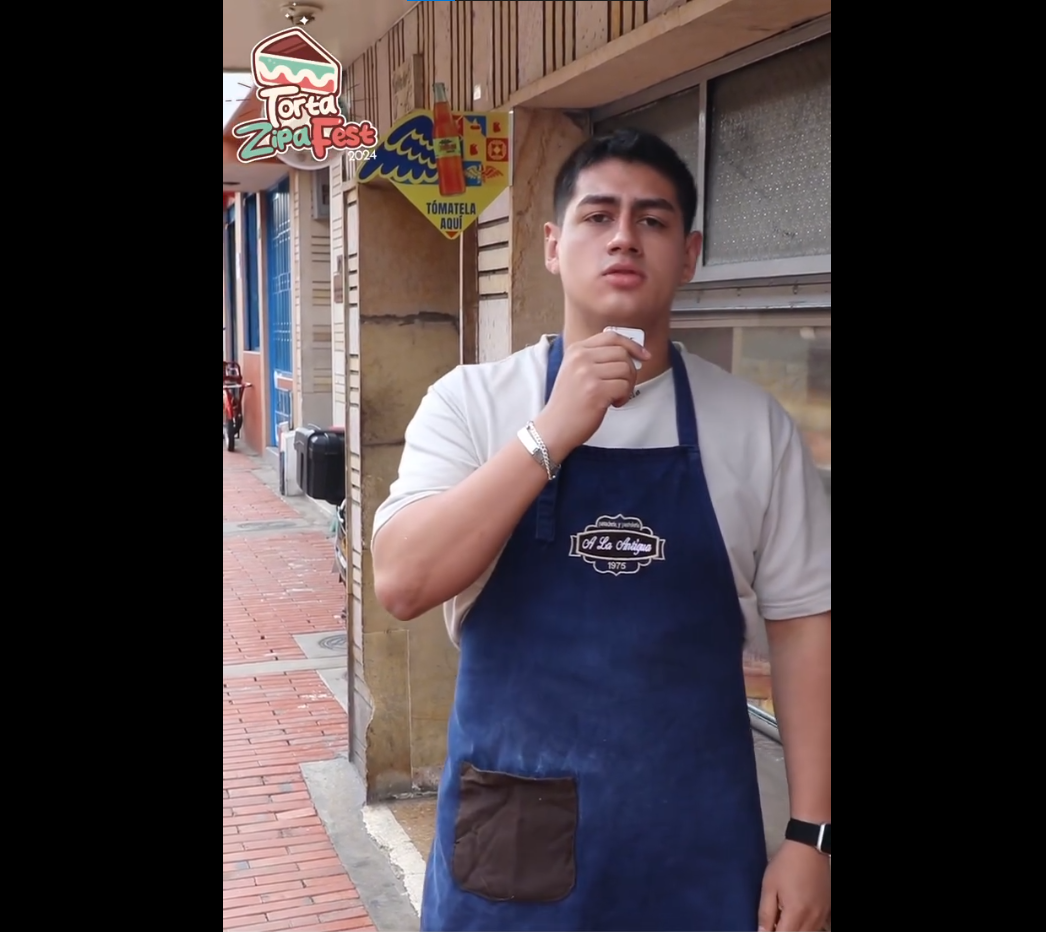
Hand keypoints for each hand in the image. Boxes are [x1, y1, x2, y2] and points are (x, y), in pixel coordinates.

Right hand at [532, 332, 649, 460]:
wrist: (554, 427)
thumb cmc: (569, 403)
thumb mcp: (576, 371)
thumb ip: (597, 359)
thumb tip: (631, 354)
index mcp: (576, 350)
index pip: (611, 337)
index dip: (632, 345)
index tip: (644, 356)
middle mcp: (580, 358)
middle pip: (622, 353)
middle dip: (630, 371)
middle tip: (622, 386)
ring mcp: (587, 373)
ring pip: (626, 369)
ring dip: (627, 386)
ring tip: (615, 397)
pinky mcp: (595, 390)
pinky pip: (624, 386)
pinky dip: (624, 397)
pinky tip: (612, 404)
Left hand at [758, 841, 830, 930]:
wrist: (808, 847)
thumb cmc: (785, 865)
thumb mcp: (769, 886)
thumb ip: (766, 913)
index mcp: (796, 913)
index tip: (766, 930)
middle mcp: (812, 918)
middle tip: (774, 924)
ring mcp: (823, 915)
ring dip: (795, 931)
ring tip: (784, 920)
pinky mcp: (828, 909)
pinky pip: (818, 927)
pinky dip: (807, 928)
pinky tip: (797, 918)